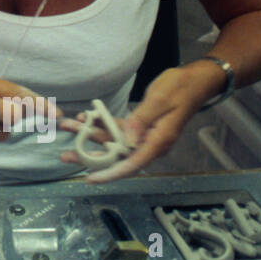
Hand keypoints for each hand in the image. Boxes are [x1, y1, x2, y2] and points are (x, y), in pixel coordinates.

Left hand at [58, 66, 205, 181]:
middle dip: (91, 155)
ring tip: (68, 128)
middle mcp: (151, 143)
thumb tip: (128, 141)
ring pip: (114, 142)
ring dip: (91, 136)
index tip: (91, 179)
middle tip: (66, 155)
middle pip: (118, 156)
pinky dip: (102, 124)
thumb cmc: (181, 88)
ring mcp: (146, 135)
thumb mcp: (160, 100)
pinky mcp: (141, 126)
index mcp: (158, 141)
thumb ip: (142, 120)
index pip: (132, 163)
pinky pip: (118, 130)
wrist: (195, 80)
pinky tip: (85, 117)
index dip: (111, 172)